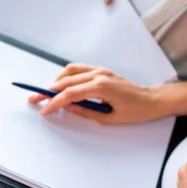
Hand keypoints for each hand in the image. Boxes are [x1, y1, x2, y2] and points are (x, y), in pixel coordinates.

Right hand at [28, 64, 158, 124]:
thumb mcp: (108, 118)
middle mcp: (98, 74)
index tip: (44, 110)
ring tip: (47, 93)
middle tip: (34, 99)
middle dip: (47, 91)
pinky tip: (61, 86)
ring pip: (69, 71)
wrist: (152, 100)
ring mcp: (99, 70)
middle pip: (65, 80)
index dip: (54, 103)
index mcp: (100, 87)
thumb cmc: (135, 111)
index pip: (70, 93)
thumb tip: (67, 107)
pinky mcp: (101, 70)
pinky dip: (66, 77)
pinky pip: (78, 69)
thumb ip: (85, 111)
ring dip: (56, 81)